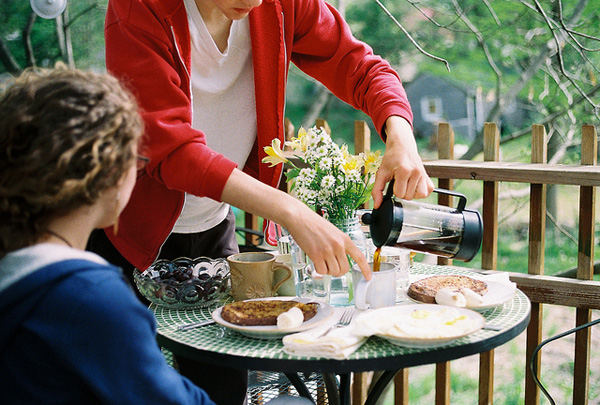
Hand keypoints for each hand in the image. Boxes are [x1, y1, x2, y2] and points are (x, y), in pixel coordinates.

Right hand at [221, 169, 371, 279]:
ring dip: (327, 270)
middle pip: (344, 269)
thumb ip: (339, 245)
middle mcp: (338, 245)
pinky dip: (318, 270)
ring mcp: (327, 250)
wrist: (299, 217)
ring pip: (333, 272)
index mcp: (344, 239)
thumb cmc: (313, 224)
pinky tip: (315, 261)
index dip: (365, 269)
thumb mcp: (332, 232)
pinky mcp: (316, 254)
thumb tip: (339, 260)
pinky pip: (321, 271)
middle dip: (337, 271)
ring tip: (321, 260)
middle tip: (330, 265)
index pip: (359, 256)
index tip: (368, 277)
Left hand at [371, 116, 433, 207]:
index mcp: (404, 171)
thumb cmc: (391, 159)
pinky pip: (428, 191)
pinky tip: (414, 185)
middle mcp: (416, 172)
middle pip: (409, 196)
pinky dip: (421, 191)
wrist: (402, 146)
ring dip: (412, 193)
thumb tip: (377, 206)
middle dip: (402, 192)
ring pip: (420, 196)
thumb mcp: (381, 173)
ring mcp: (423, 174)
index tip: (393, 182)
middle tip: (399, 181)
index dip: (394, 191)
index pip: (400, 194)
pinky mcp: (428, 176)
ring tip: (406, 184)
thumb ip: (377, 190)